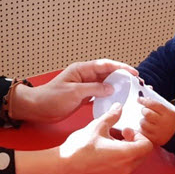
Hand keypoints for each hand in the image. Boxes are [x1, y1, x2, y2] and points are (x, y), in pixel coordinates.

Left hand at [9, 59, 137, 123]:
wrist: (37, 108)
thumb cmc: (51, 98)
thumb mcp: (74, 92)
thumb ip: (94, 89)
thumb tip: (111, 88)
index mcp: (82, 69)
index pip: (105, 65)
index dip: (121, 68)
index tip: (133, 73)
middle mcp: (85, 76)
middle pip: (108, 74)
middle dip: (122, 77)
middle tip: (137, 83)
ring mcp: (84, 86)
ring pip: (105, 85)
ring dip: (117, 87)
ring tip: (130, 91)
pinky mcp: (83, 97)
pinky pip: (99, 94)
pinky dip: (108, 97)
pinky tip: (116, 101)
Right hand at [58, 104, 153, 173]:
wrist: (61, 168)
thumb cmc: (78, 148)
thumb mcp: (96, 126)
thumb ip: (112, 116)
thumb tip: (119, 107)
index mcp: (126, 154)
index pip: (147, 146)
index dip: (140, 136)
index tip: (127, 132)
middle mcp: (125, 170)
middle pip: (140, 156)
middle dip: (133, 144)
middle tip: (118, 136)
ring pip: (130, 165)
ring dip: (124, 154)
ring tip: (108, 146)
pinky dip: (116, 165)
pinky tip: (102, 158)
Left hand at [137, 96, 174, 145]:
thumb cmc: (171, 120)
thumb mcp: (169, 110)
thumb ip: (158, 104)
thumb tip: (146, 98)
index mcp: (167, 113)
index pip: (153, 104)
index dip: (144, 101)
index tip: (139, 99)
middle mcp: (163, 122)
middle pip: (147, 113)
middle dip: (144, 110)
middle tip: (145, 111)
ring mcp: (158, 132)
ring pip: (143, 123)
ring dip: (143, 121)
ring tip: (148, 122)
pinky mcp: (154, 139)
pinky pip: (142, 132)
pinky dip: (142, 129)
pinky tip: (148, 129)